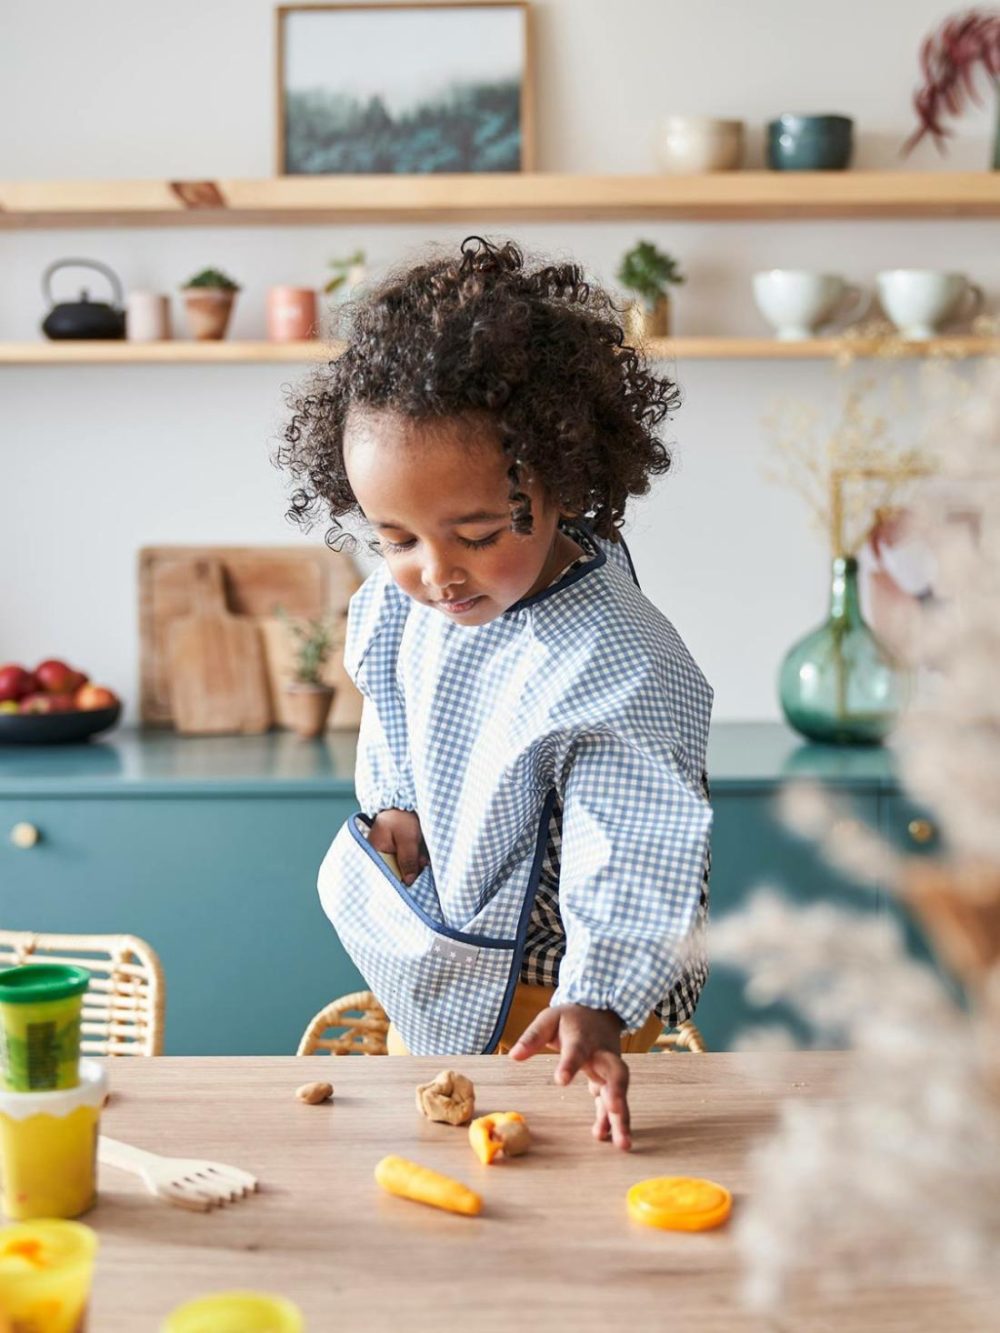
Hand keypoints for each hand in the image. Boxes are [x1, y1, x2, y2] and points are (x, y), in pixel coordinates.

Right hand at [368, 809, 428, 884]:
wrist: (404, 800)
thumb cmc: (402, 817)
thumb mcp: (407, 840)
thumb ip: (408, 860)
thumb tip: (409, 881)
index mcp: (374, 851)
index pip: (385, 874)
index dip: (400, 879)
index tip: (413, 881)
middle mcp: (377, 853)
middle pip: (393, 872)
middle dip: (410, 871)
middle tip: (422, 866)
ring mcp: (385, 850)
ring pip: (400, 867)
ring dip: (414, 865)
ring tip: (423, 860)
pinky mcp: (394, 848)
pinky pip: (402, 860)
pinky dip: (413, 860)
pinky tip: (421, 858)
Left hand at [508, 1004, 631, 1149]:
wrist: (599, 1010)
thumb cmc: (570, 1018)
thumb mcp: (549, 1019)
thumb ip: (532, 1037)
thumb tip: (514, 1055)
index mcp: (582, 1038)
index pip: (577, 1050)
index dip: (570, 1064)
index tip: (561, 1080)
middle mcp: (602, 1055)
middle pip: (616, 1072)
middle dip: (618, 1092)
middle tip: (616, 1110)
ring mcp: (609, 1069)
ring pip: (620, 1092)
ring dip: (622, 1117)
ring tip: (622, 1143)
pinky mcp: (609, 1080)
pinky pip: (611, 1101)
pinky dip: (610, 1120)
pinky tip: (604, 1137)